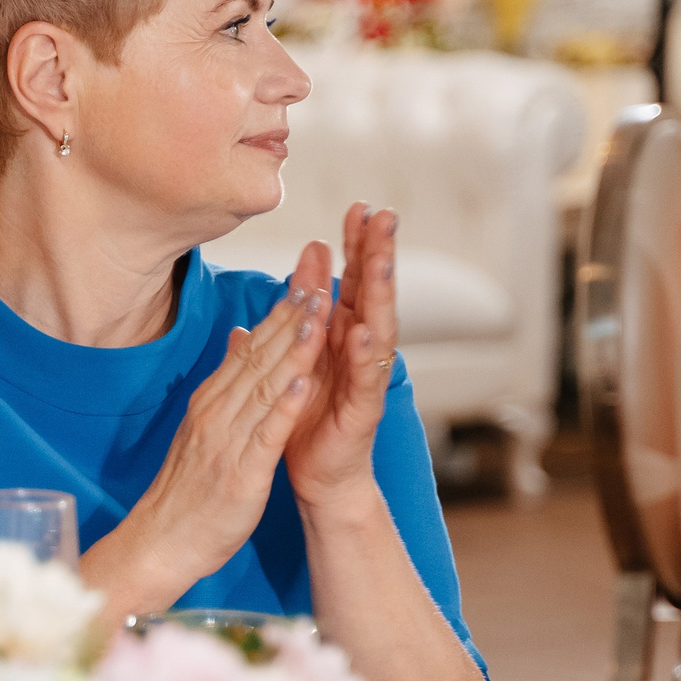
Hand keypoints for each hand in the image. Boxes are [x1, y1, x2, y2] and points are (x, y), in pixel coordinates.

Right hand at [109, 268, 329, 593]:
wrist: (160, 543)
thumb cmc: (187, 493)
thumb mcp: (203, 431)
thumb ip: (224, 387)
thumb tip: (238, 341)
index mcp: (210, 403)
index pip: (248, 351)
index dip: (278, 317)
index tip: (304, 284)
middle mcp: (216, 414)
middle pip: (258, 359)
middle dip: (291, 321)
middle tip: (319, 282)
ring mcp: (227, 442)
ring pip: (264, 388)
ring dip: (293, 351)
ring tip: (319, 318)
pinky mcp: (240, 474)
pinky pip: (265, 435)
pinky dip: (285, 408)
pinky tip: (305, 383)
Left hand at [286, 202, 398, 515]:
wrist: (317, 475)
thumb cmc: (308, 416)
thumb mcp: (297, 357)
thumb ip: (299, 318)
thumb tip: (296, 277)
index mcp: (341, 335)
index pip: (351, 280)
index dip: (355, 245)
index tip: (357, 206)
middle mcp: (360, 350)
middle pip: (372, 292)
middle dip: (379, 253)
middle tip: (384, 213)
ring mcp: (366, 378)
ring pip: (378, 326)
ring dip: (380, 293)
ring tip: (382, 258)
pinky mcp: (364, 408)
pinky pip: (366, 378)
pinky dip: (365, 354)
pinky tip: (365, 330)